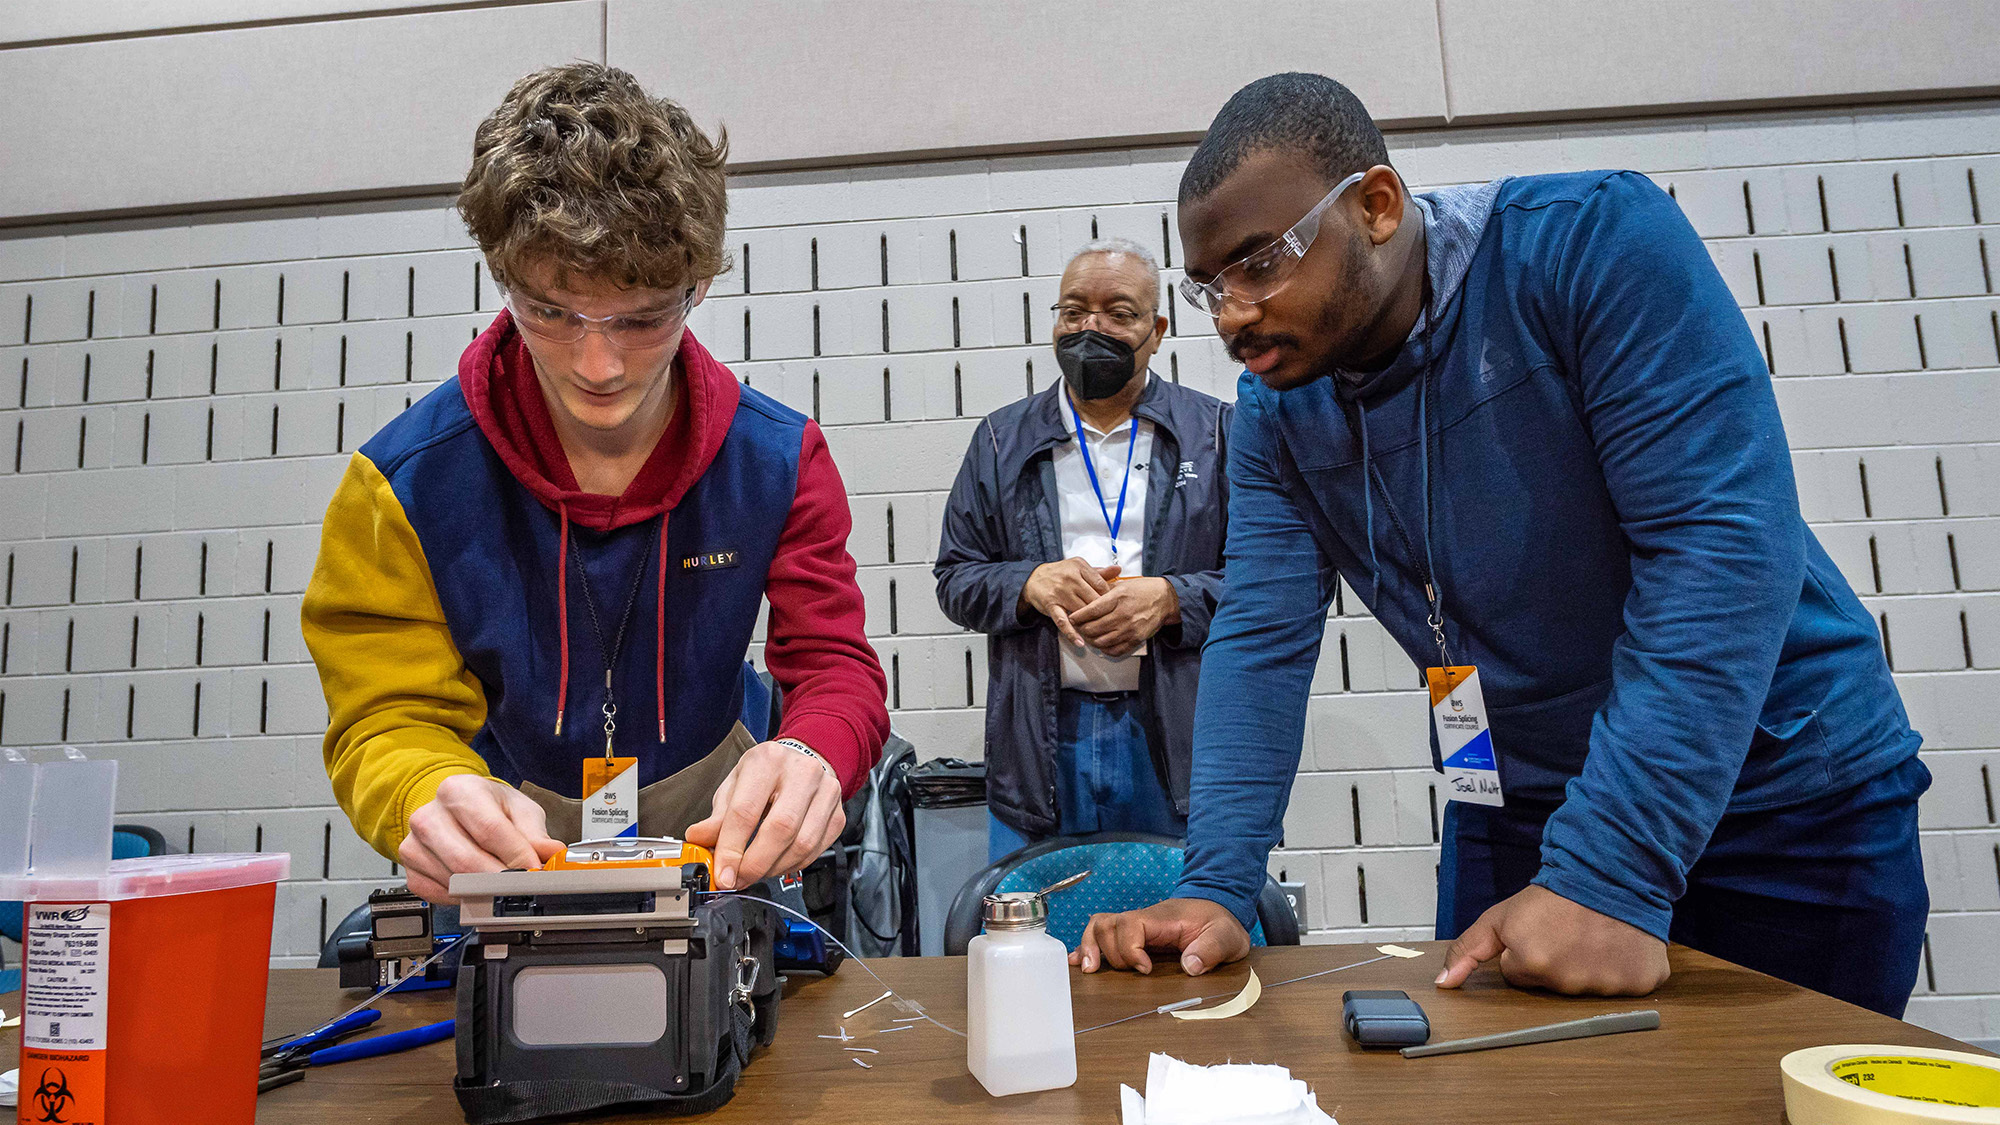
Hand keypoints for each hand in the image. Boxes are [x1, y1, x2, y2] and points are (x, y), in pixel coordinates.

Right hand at [398, 774, 563, 904]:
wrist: (458, 807)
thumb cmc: (489, 807)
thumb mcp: (519, 810)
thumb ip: (536, 834)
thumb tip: (552, 855)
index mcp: (458, 791)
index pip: (489, 830)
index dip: (516, 856)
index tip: (535, 872)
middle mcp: (429, 816)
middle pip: (467, 861)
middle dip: (502, 880)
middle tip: (525, 888)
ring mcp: (415, 845)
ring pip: (454, 882)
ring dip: (485, 890)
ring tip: (504, 885)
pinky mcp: (411, 870)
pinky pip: (440, 895)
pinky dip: (464, 897)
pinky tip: (477, 886)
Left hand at [685, 739, 845, 890]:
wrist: (800, 763)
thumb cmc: (765, 775)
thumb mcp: (735, 786)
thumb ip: (718, 816)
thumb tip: (699, 840)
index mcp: (768, 760)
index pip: (746, 810)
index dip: (731, 848)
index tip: (722, 874)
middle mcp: (802, 773)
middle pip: (780, 829)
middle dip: (755, 863)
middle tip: (738, 879)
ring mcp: (826, 793)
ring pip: (801, 844)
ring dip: (774, 868)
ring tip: (755, 871)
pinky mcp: (838, 815)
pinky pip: (815, 851)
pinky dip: (792, 865)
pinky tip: (776, 864)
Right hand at [1020, 558, 1119, 646]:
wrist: (1034, 578)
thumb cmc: (1060, 574)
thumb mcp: (1079, 568)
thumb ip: (1099, 572)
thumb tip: (1118, 570)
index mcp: (1080, 567)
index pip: (1101, 584)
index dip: (1109, 597)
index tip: (1112, 605)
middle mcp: (1070, 578)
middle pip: (1093, 599)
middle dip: (1101, 611)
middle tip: (1107, 620)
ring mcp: (1060, 592)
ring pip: (1081, 611)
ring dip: (1089, 622)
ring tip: (1097, 630)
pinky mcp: (1051, 605)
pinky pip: (1063, 621)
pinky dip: (1072, 633)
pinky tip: (1080, 642)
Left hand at [1069, 577, 1179, 656]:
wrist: (1165, 599)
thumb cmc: (1143, 590)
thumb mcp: (1122, 584)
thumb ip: (1104, 591)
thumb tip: (1085, 597)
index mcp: (1118, 598)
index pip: (1091, 610)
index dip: (1078, 616)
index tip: (1072, 617)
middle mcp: (1123, 614)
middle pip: (1093, 628)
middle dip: (1081, 629)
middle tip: (1078, 627)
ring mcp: (1130, 629)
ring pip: (1101, 641)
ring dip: (1091, 640)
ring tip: (1087, 636)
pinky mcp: (1136, 639)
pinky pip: (1115, 650)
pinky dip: (1105, 649)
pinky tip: (1101, 643)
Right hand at [1069, 898, 1251, 975]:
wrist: (1219, 910)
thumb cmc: (1220, 924)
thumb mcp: (1227, 937)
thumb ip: (1212, 949)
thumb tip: (1190, 966)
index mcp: (1163, 918)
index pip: (1131, 924)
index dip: (1131, 949)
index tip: (1146, 970)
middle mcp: (1144, 919)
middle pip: (1107, 924)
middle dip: (1107, 951)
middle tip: (1119, 974)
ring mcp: (1136, 926)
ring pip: (1100, 926)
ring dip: (1089, 946)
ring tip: (1087, 969)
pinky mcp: (1134, 935)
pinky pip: (1104, 934)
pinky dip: (1087, 946)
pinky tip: (1078, 961)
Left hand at [1436, 884, 1669, 995]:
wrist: (1611, 870)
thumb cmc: (1556, 893)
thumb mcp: (1502, 916)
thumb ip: (1468, 949)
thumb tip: (1444, 983)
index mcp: (1531, 964)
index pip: (1518, 976)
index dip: (1526, 952)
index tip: (1541, 932)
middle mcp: (1568, 981)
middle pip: (1551, 985)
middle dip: (1555, 962)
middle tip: (1567, 932)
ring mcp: (1607, 985)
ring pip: (1587, 987)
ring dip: (1590, 966)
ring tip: (1594, 935)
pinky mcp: (1640, 982)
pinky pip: (1627, 986)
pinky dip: (1624, 968)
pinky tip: (1620, 945)